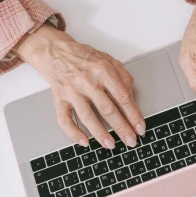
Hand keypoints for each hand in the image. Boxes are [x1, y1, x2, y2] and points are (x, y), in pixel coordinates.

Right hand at [14, 24, 144, 148]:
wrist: (55, 51)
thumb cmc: (83, 57)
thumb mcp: (108, 60)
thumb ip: (123, 77)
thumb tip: (131, 97)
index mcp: (103, 71)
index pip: (122, 97)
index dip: (133, 115)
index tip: (140, 128)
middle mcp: (87, 82)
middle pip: (108, 110)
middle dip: (122, 128)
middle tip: (131, 141)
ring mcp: (72, 92)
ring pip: (88, 117)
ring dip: (101, 134)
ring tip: (111, 145)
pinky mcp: (59, 99)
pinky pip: (65, 119)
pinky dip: (74, 133)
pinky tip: (85, 142)